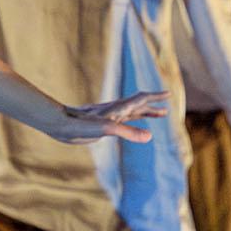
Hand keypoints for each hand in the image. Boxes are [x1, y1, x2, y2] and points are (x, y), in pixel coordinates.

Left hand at [51, 91, 170, 143]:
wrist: (61, 125)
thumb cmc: (81, 125)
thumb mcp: (107, 129)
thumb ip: (128, 132)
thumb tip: (150, 136)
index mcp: (119, 108)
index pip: (141, 99)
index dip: (156, 97)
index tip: (169, 93)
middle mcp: (116, 110)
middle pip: (139, 105)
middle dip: (154, 105)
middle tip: (168, 106)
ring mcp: (110, 117)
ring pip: (133, 113)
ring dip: (147, 113)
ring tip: (161, 114)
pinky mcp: (104, 125)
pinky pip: (124, 122)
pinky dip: (134, 122)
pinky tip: (135, 126)